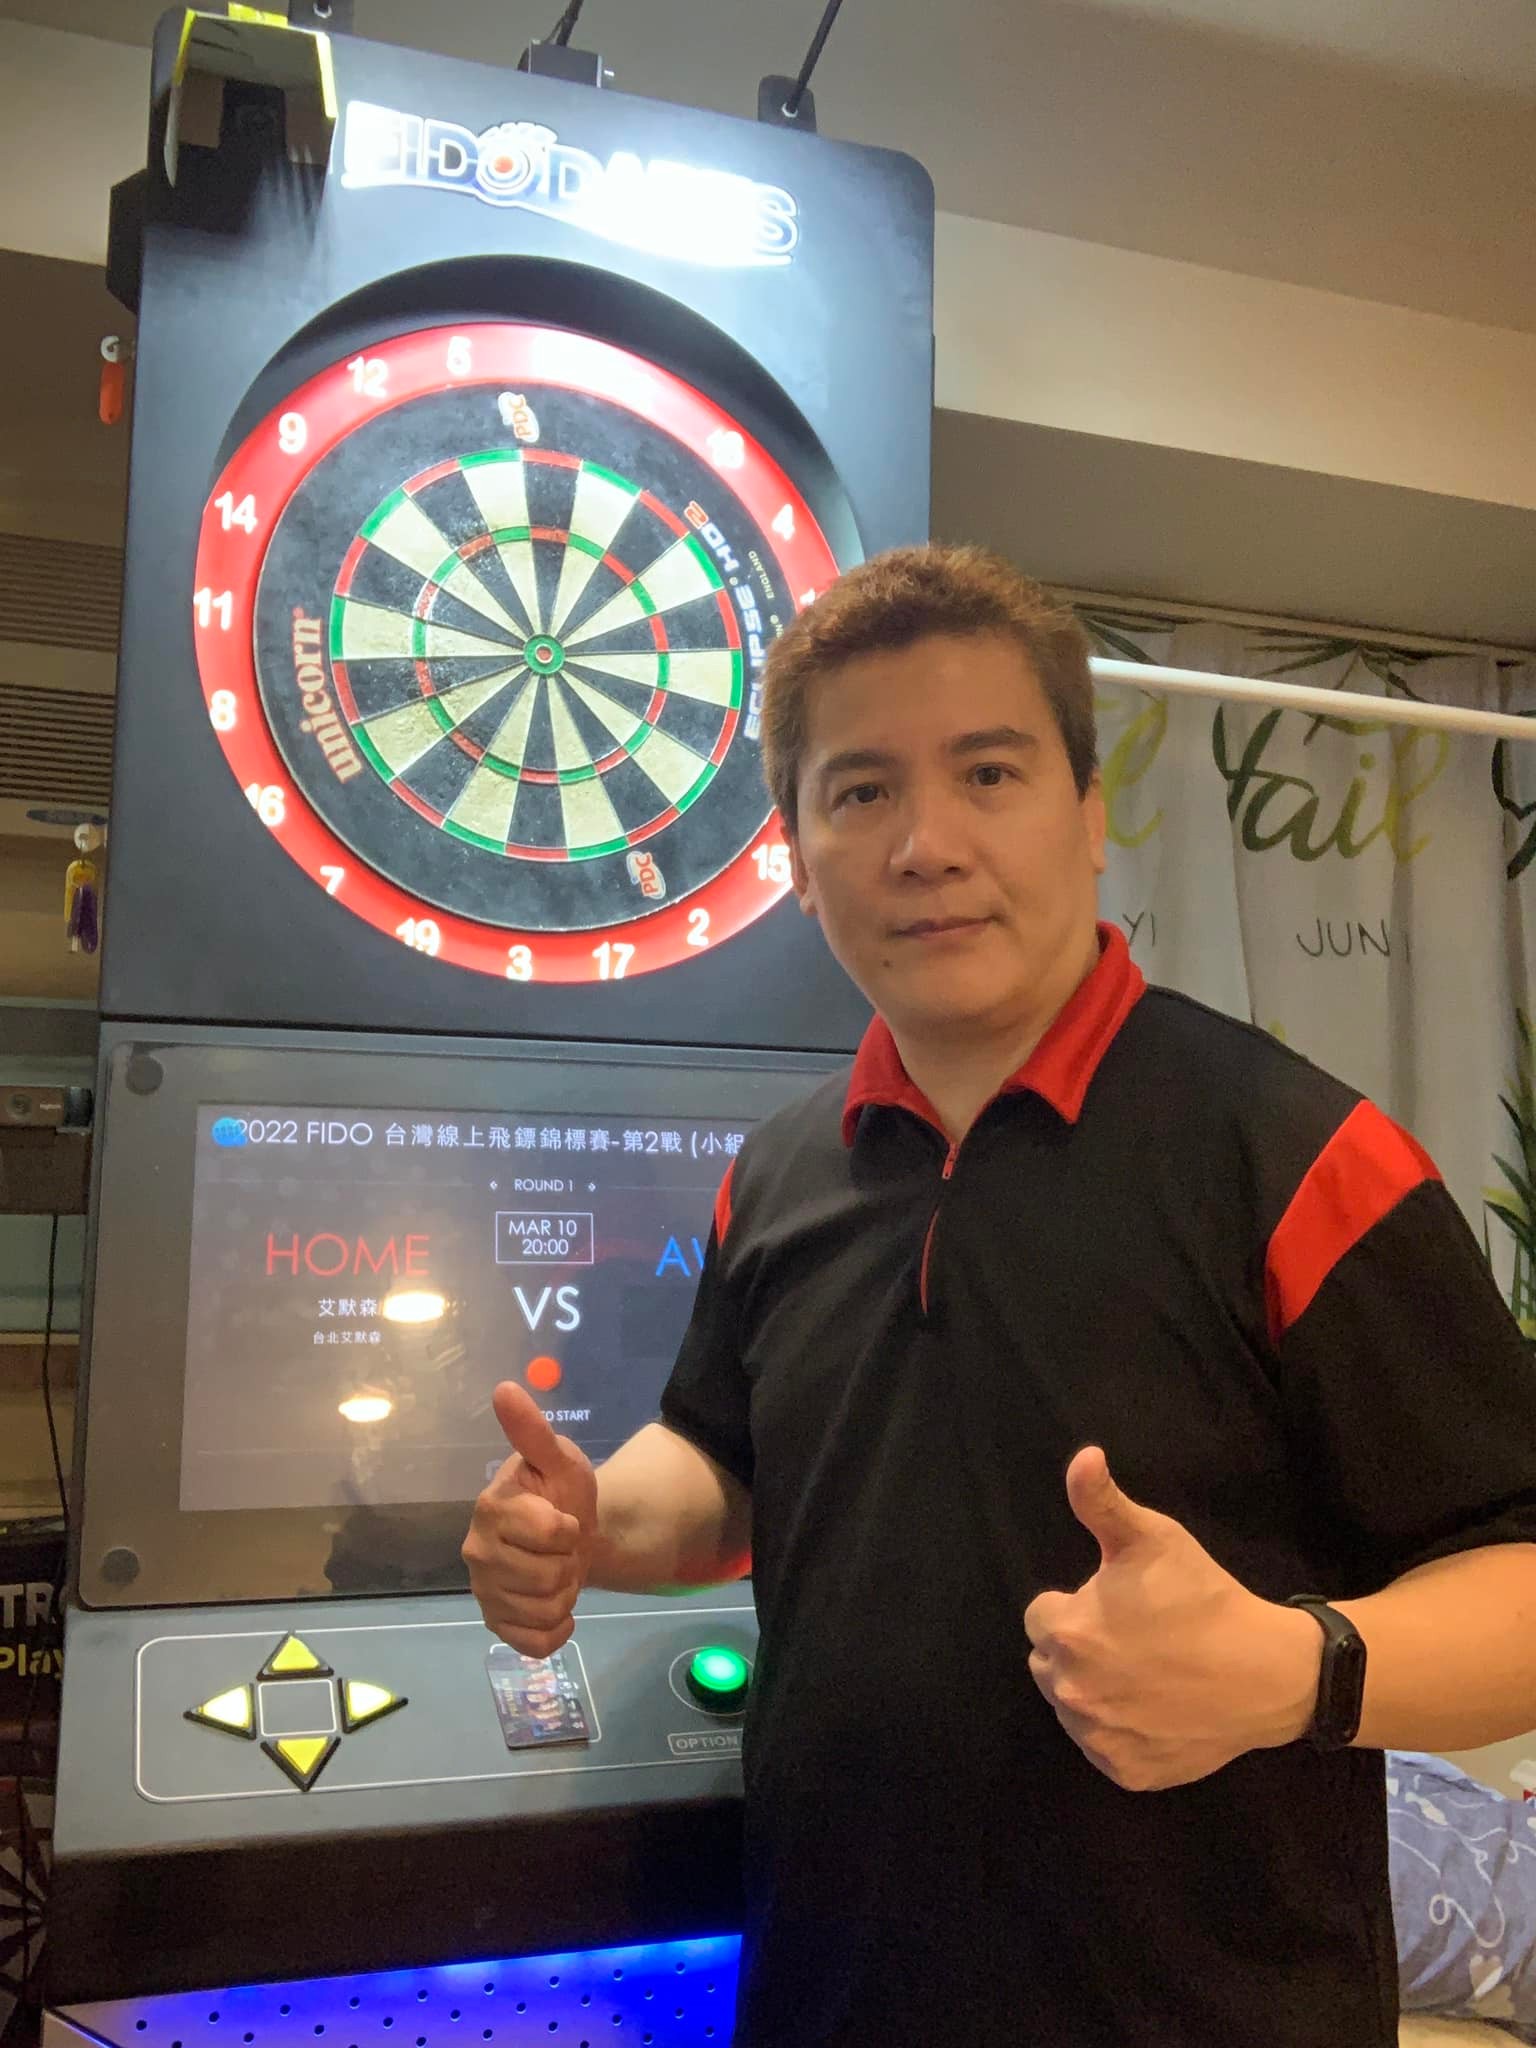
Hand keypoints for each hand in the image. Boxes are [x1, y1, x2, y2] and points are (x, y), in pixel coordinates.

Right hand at [462, 1381, 597, 1656]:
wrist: (574, 1536)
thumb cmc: (563, 1493)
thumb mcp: (559, 1458)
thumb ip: (532, 1431)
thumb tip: (505, 1388)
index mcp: (490, 1509)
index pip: (550, 1532)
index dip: (569, 1528)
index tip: (564, 1518)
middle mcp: (476, 1551)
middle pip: (547, 1578)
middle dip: (568, 1564)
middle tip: (562, 1549)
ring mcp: (483, 1591)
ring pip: (543, 1610)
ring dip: (565, 1594)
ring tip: (557, 1573)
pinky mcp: (496, 1623)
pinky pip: (534, 1643)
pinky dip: (556, 1630)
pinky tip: (554, 1607)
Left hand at [1022, 1447, 1321, 1791]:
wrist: (1267, 1672)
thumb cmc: (1204, 1598)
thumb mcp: (1153, 1538)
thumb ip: (1101, 1501)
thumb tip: (1082, 1457)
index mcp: (1067, 1634)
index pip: (1041, 1617)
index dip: (1076, 1606)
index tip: (1117, 1606)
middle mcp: (1070, 1692)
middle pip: (1049, 1663)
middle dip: (1077, 1648)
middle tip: (1131, 1639)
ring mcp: (1098, 1739)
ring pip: (1072, 1707)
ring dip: (1094, 1690)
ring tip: (1144, 1672)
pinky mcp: (1125, 1773)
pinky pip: (1103, 1747)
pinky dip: (1120, 1732)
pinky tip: (1155, 1709)